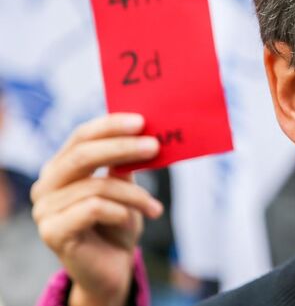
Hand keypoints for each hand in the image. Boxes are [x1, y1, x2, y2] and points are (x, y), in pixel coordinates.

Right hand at [31, 114, 162, 305]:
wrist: (112, 268)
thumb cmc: (118, 223)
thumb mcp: (125, 188)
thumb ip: (124, 164)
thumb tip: (144, 134)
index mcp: (61, 167)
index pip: (81, 136)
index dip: (110, 126)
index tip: (141, 121)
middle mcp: (47, 184)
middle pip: (82, 155)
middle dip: (122, 148)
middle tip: (154, 147)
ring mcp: (45, 209)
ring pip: (96, 186)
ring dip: (134, 195)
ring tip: (155, 207)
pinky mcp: (52, 232)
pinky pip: (93, 209)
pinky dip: (120, 212)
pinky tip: (132, 221)